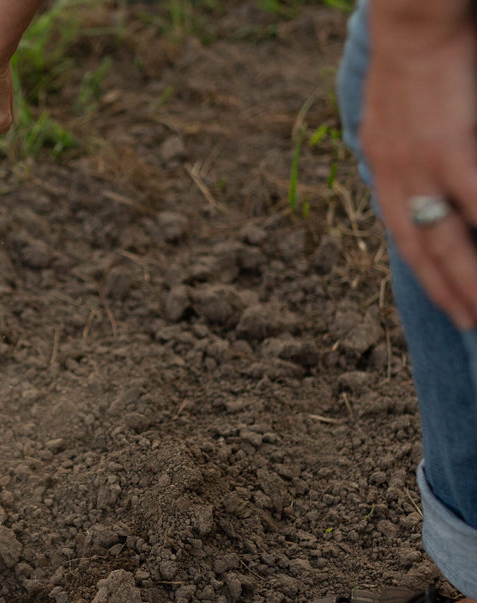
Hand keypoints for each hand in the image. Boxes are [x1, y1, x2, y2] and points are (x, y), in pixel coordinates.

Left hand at [362, 19, 476, 328]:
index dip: (425, 271)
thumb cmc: (417, 57)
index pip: (403, 232)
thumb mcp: (397, 114)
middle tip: (468, 324)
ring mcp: (418, 168)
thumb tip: (430, 174)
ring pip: (447, 242)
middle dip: (447, 291)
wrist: (411, 20)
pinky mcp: (447, 150)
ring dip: (469, 282)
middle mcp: (393, 177)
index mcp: (382, 167)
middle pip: (423, 249)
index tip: (443, 301)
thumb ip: (407, 150)